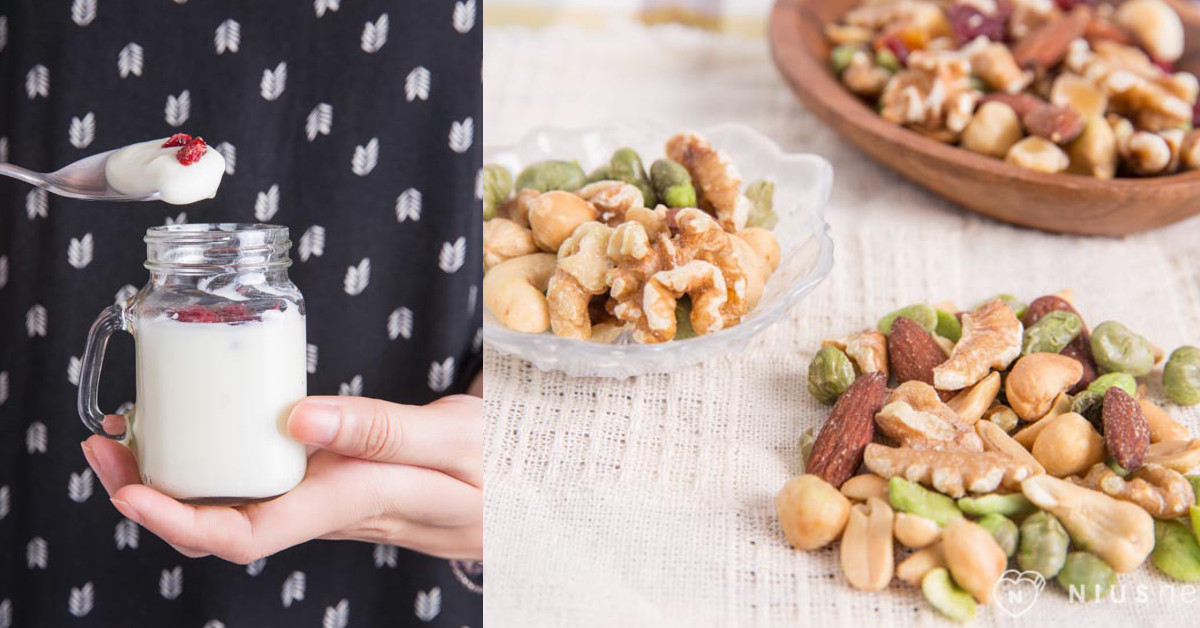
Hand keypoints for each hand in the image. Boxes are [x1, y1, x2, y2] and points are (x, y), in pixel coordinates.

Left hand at [81, 394, 481, 562]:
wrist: (533, 490)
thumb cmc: (504, 465)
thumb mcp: (455, 440)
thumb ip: (381, 430)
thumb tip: (294, 419)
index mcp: (361, 502)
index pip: (255, 532)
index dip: (182, 518)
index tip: (130, 484)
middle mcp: (337, 513)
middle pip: (230, 525)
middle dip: (157, 494)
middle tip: (106, 439)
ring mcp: (337, 503)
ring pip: (244, 507)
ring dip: (180, 477)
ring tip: (134, 430)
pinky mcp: (343, 485)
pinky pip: (271, 486)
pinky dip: (223, 461)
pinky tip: (207, 427)